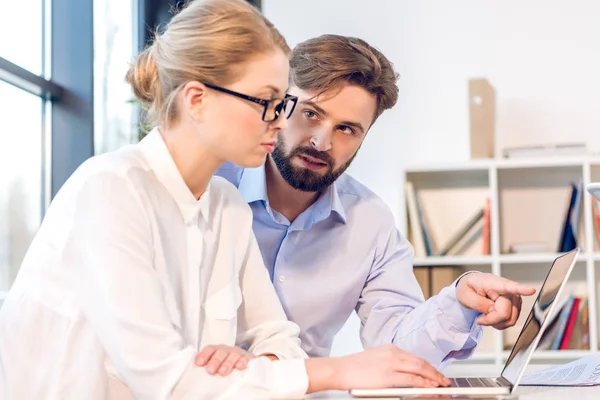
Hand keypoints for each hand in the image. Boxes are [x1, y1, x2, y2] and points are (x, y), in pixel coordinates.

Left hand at [194, 345, 255, 375]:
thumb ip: (207, 367)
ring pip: (233, 355)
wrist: (244, 363)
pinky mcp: (248, 358)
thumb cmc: (225, 366)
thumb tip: (194, 377)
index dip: (204, 355)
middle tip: (210, 370)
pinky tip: (239, 366)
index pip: (210, 349)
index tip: (199, 363)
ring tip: (223, 372)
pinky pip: (246, 358)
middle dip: (215, 361)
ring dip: (227, 363)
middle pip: (220, 352)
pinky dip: (243, 361)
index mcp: (217, 350)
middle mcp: (227, 350)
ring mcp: (238, 353)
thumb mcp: (216, 366)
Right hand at [306, 345, 450, 392]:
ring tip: (442, 385)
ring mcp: (391, 364)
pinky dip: (424, 383)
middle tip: (444, 380)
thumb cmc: (354, 368)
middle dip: (434, 372)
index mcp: (390, 349)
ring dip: (433, 377)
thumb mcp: (375, 361)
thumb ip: (390, 365)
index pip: (414, 358)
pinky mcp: (388, 376)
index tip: (435, 373)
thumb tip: (405, 375)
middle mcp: (392, 353)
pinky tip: (430, 386)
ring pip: (419, 369)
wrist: (339, 369)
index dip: (428, 366)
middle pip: (420, 362)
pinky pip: (411, 379)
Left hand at [456, 272, 535, 329]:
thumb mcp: (464, 295)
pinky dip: (499, 323)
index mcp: (494, 283)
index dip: (521, 289)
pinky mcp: (516, 306)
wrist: (473, 288)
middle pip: (504, 314)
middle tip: (479, 317)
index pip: (509, 286)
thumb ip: (479, 303)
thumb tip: (493, 310)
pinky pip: (510, 322)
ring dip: (495, 322)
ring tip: (486, 314)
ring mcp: (514, 298)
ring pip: (509, 320)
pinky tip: (492, 316)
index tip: (531, 290)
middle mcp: (508, 290)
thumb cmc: (469, 288)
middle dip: (490, 319)